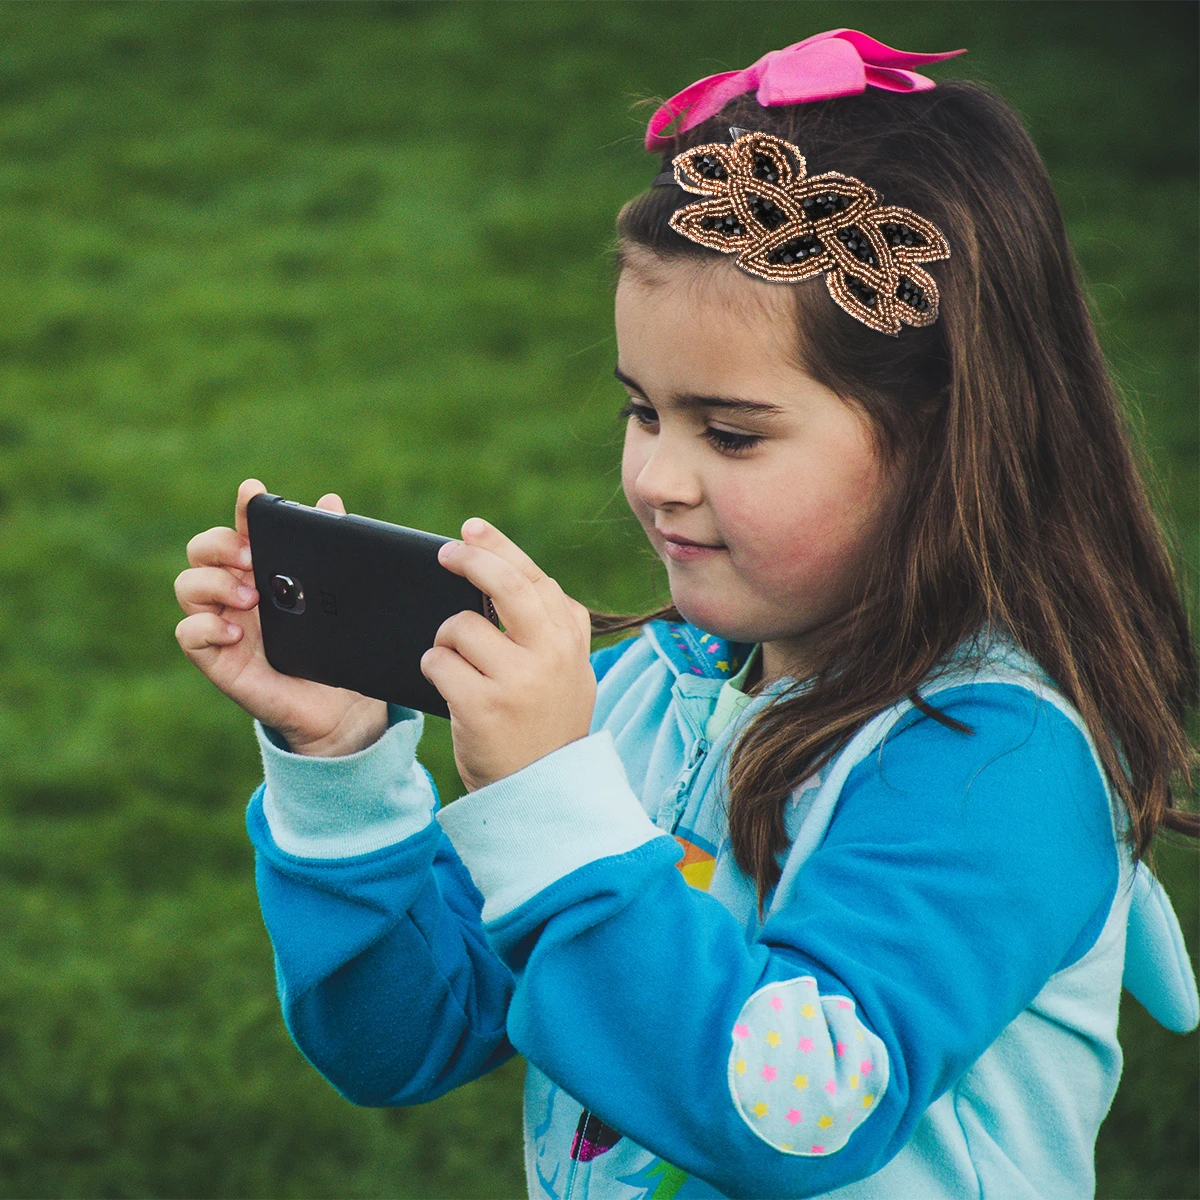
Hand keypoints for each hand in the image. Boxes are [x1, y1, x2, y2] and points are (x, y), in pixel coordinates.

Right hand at [174, 478, 388, 756]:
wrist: (340, 705)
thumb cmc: (332, 649)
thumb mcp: (335, 600)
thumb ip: (329, 554)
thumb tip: (330, 503)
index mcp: (261, 571)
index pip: (241, 531)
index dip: (243, 510)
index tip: (254, 492)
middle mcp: (235, 592)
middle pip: (200, 551)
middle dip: (218, 544)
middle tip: (249, 556)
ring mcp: (221, 624)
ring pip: (187, 586)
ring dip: (214, 583)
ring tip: (251, 597)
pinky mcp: (216, 659)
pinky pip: (188, 634)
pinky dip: (207, 627)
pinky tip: (238, 631)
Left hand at [421, 518, 595, 790]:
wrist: (543, 792)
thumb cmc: (546, 725)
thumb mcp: (569, 672)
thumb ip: (550, 627)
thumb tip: (505, 573)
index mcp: (570, 639)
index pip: (533, 577)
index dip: (499, 549)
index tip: (471, 530)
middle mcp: (550, 654)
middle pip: (503, 584)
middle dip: (468, 560)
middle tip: (444, 554)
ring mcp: (518, 680)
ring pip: (459, 626)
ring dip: (445, 640)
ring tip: (458, 667)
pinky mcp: (483, 706)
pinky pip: (438, 662)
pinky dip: (433, 669)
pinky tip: (447, 686)